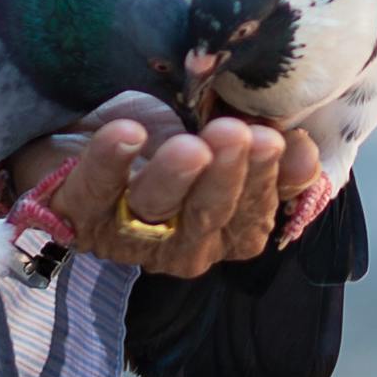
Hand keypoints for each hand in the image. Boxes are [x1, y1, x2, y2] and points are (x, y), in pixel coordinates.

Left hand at [0, 92, 314, 281]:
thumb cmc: (160, 137)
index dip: (270, 184)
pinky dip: (109, 162)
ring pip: (156, 210)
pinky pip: (93, 190)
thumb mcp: (219, 138)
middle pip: (208, 219)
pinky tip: (126, 133)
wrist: (72, 134)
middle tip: (238, 134)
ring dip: (175, 176)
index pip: (253, 218)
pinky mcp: (75, 214)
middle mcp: (177, 243)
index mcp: (221, 232)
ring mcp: (124, 234)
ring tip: (191, 143)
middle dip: (227, 177)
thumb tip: (304, 151)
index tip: (281, 140)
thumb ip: (265, 152)